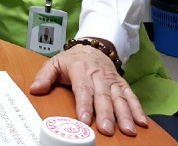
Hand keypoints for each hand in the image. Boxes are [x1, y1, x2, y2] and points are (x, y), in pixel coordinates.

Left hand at [30, 44, 147, 135]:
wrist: (92, 46)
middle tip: (106, 130)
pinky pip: (131, 96)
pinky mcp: (121, 83)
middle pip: (102, 96)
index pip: (82, 89)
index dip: (84, 105)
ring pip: (119, 97)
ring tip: (127, 130)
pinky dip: (138, 109)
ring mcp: (111, 80)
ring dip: (124, 115)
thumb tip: (35, 89)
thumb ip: (44, 76)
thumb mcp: (54, 63)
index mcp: (79, 69)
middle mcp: (98, 75)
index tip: (84, 120)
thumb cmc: (71, 60)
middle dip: (105, 114)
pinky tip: (141, 122)